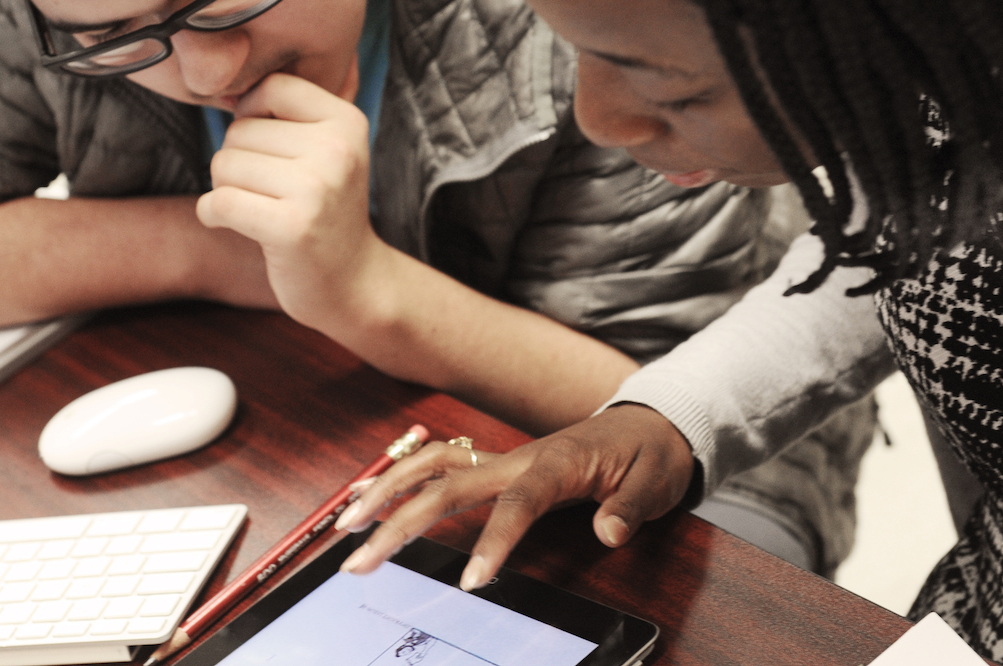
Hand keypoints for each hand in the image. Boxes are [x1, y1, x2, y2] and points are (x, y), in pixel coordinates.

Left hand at [195, 72, 392, 331]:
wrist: (353, 282)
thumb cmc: (324, 211)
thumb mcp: (325, 151)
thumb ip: (286, 115)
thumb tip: (224, 87)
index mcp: (347, 122)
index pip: (272, 87)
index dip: (251, 114)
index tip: (264, 148)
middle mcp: (337, 149)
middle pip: (239, 130)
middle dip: (236, 161)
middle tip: (266, 192)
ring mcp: (316, 188)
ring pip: (223, 165)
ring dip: (225, 190)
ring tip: (258, 208)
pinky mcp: (292, 227)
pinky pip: (218, 203)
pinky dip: (212, 214)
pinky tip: (233, 225)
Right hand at [333, 405, 695, 588]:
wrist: (651, 420)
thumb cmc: (650, 453)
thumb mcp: (657, 481)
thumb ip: (630, 508)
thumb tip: (608, 534)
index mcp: (557, 464)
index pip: (517, 502)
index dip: (493, 540)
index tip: (472, 581)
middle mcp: (518, 458)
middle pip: (447, 484)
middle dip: (400, 520)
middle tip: (359, 560)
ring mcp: (502, 458)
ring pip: (431, 466)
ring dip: (385, 491)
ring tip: (345, 524)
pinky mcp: (496, 464)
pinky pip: (438, 465)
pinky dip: (399, 476)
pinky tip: (366, 491)